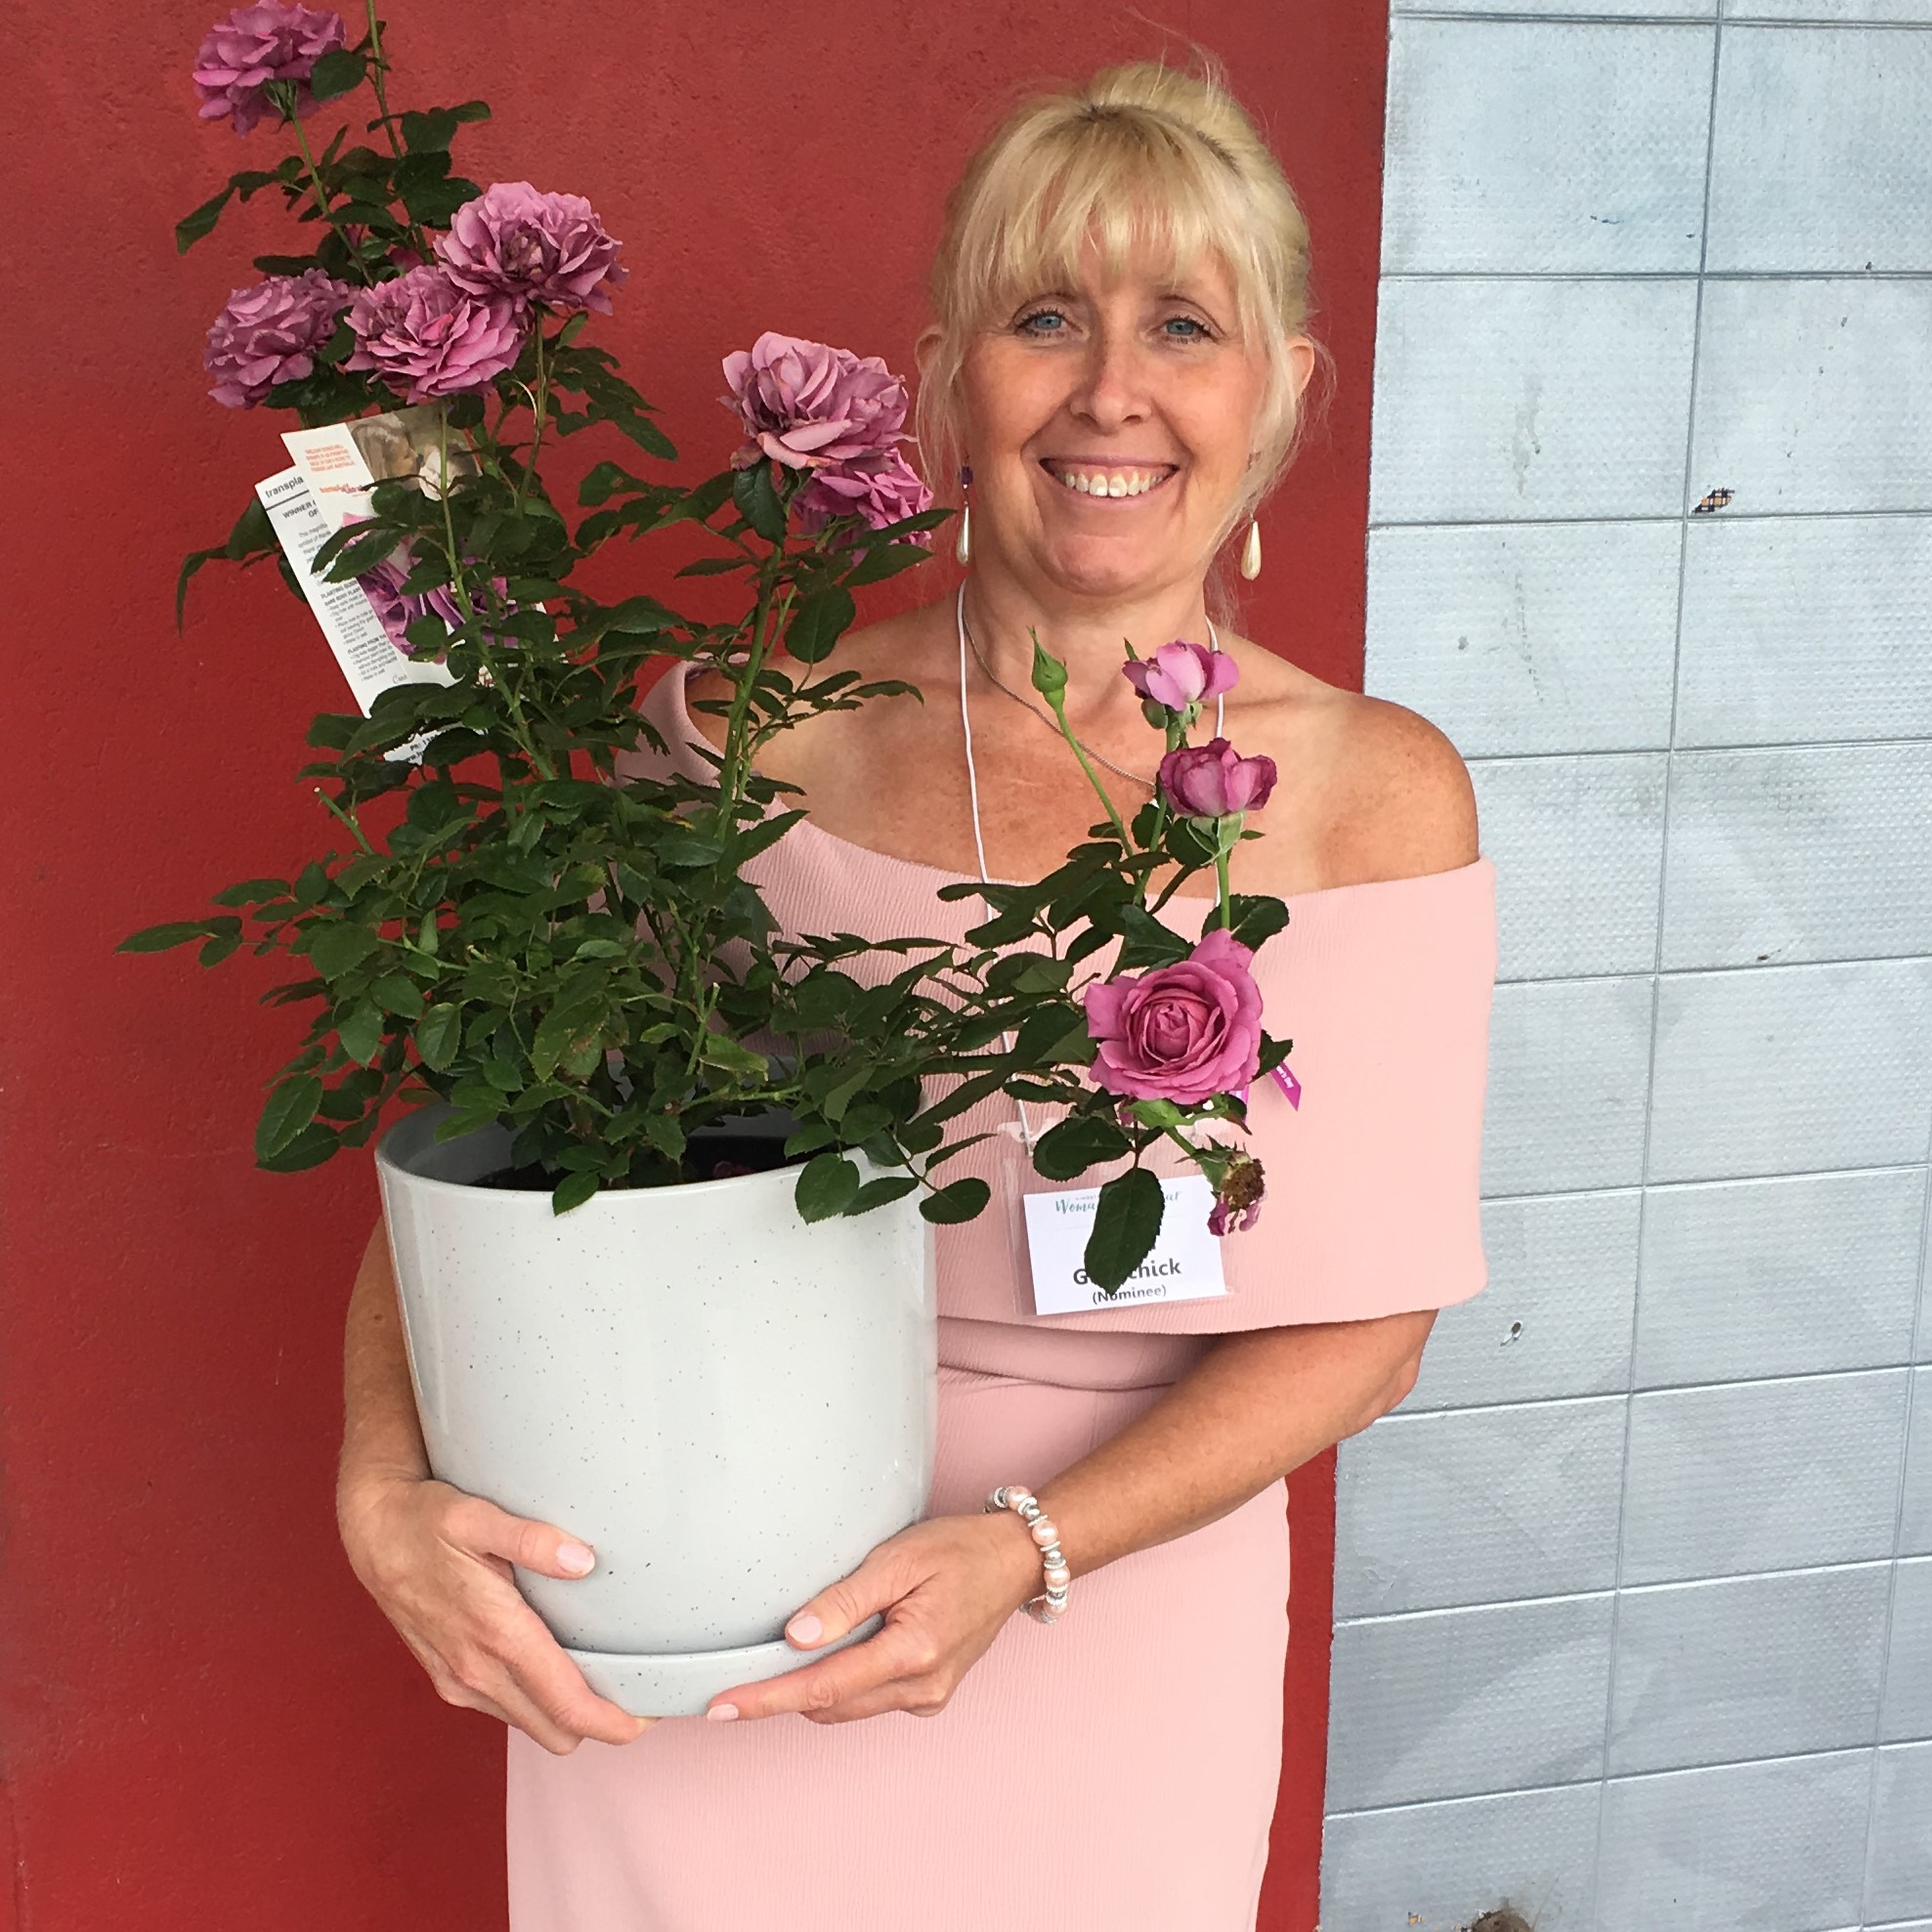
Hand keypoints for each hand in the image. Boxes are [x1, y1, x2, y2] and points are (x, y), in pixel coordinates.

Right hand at [338, 1470, 657, 1754]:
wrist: (372, 1533)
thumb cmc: (426, 1519)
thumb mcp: (478, 1516)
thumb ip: (531, 1539)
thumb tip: (584, 1561)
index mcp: (494, 1635)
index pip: (567, 1706)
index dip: (614, 1723)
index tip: (651, 1717)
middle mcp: (476, 1671)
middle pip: (556, 1732)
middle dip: (599, 1723)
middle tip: (636, 1688)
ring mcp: (460, 1682)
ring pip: (531, 1725)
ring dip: (566, 1713)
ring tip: (602, 1673)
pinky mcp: (449, 1680)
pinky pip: (506, 1709)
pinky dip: (535, 1700)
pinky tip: (552, 1659)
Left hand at [706, 1511, 1044, 1724]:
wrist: (1015, 1562)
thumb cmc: (961, 1550)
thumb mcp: (900, 1558)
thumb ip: (848, 1599)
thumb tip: (797, 1637)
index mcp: (914, 1652)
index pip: (823, 1687)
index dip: (767, 1698)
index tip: (721, 1708)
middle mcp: (922, 1687)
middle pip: (829, 1705)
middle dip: (781, 1693)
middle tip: (737, 1672)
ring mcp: (928, 1696)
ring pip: (847, 1706)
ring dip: (812, 1687)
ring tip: (786, 1652)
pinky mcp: (928, 1694)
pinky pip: (868, 1698)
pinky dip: (841, 1682)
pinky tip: (836, 1648)